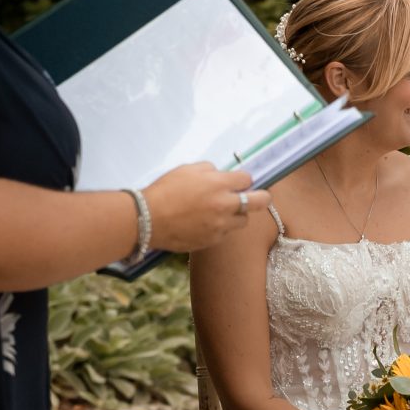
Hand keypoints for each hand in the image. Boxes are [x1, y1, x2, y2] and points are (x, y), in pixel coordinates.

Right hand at [145, 164, 259, 251]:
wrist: (148, 219)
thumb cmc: (164, 191)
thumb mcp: (186, 170)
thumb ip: (209, 170)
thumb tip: (220, 174)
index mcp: (219, 184)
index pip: (248, 179)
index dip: (244, 179)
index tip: (241, 181)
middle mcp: (225, 205)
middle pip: (259, 202)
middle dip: (262, 198)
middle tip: (259, 197)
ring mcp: (220, 225)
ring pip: (243, 221)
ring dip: (237, 215)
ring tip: (223, 212)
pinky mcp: (212, 240)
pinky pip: (225, 233)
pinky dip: (221, 227)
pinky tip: (206, 223)